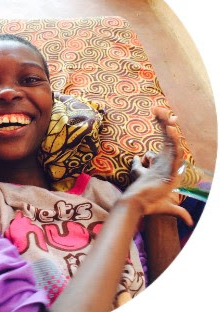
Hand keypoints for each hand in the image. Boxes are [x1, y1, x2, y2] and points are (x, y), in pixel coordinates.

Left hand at [123, 107, 192, 225]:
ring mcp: (170, 167)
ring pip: (174, 144)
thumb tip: (136, 158)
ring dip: (169, 128)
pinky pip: (175, 154)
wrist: (137, 202)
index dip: (162, 125)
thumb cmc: (139, 190)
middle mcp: (168, 163)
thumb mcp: (136, 172)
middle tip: (158, 108)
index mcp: (162, 161)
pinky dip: (173, 141)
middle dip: (165, 123)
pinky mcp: (170, 172)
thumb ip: (137, 165)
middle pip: (170, 139)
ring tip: (164, 114)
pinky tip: (168, 129)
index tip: (156, 112)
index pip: (165, 140)